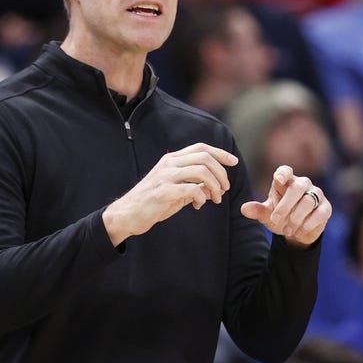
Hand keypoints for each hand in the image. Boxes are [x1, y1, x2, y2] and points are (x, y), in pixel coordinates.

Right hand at [102, 143, 237, 245]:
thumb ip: (194, 186)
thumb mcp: (176, 191)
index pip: (201, 148)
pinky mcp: (163, 191)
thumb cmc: (152, 203)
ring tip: (216, 199)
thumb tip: (213, 188)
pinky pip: (191, 189)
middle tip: (225, 189)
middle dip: (221, 173)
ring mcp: (165, 176)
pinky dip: (201, 197)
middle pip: (205, 158)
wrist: (127, 214)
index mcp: (172, 159)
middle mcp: (169, 164)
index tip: (234, 162)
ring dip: (215, 186)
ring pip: (201, 172)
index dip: (220, 153)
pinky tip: (199, 205)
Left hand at [240, 166, 329, 246]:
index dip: (283, 173)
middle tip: (275, 220)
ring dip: (296, 218)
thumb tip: (243, 209)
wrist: (297, 231)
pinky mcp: (326, 208)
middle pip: (296, 188)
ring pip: (308, 202)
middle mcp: (302, 184)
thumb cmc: (281, 216)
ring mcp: (316, 195)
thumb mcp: (267, 214)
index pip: (285, 171)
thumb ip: (257, 210)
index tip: (278, 180)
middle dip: (285, 206)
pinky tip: (299, 232)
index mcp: (286, 181)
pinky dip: (309, 223)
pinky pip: (320, 213)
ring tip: (286, 230)